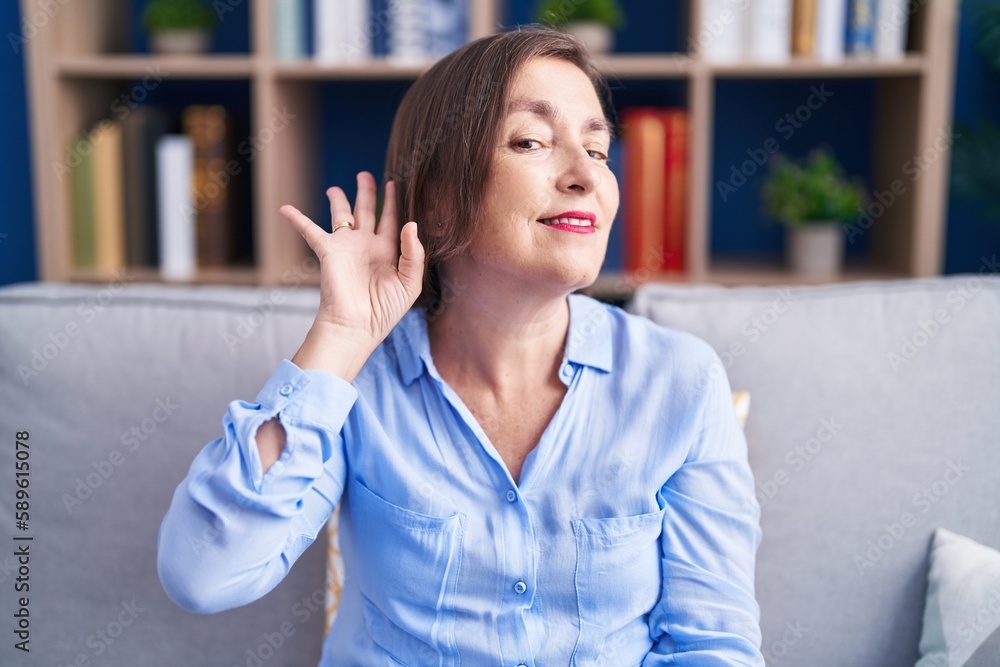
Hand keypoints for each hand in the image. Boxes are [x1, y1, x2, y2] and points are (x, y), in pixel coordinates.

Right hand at [279, 172, 424, 379]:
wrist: (357, 326)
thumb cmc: (385, 310)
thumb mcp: (409, 282)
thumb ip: (413, 253)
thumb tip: (410, 223)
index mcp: (387, 251)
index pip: (391, 220)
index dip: (392, 202)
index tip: (394, 183)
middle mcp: (366, 246)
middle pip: (366, 211)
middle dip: (366, 192)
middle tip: (365, 174)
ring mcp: (346, 247)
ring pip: (341, 216)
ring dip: (338, 201)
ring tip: (335, 188)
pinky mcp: (328, 252)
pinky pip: (310, 230)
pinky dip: (298, 219)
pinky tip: (286, 208)